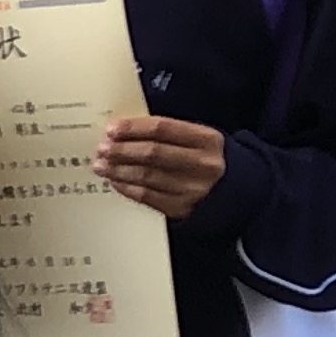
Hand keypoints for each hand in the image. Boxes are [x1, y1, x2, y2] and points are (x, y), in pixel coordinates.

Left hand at [93, 115, 227, 217]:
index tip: (112, 129)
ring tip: (101, 165)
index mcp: (206, 139)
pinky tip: (115, 181)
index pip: (163, 129)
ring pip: (147, 176)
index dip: (134, 128)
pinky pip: (147, 197)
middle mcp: (202, 164)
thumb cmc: (206, 159)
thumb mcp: (198, 139)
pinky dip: (127, 188)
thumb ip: (168, 133)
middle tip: (102, 148)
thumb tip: (125, 131)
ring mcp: (193, 188)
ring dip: (119, 170)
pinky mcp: (182, 208)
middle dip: (122, 150)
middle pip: (152, 153)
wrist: (235, 192)